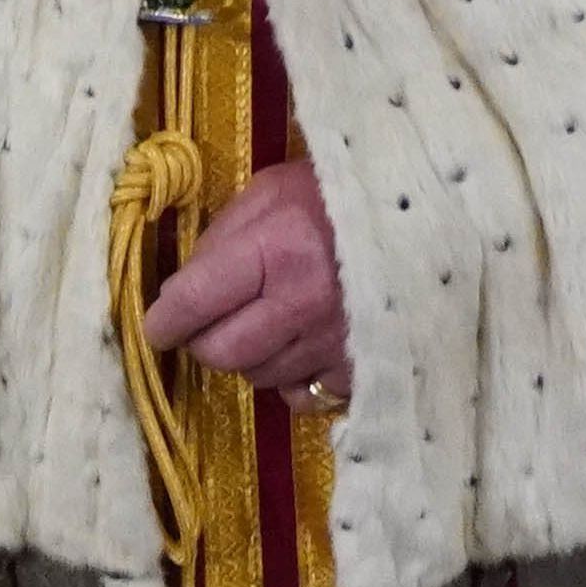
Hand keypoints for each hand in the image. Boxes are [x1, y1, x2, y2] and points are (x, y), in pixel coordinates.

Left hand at [147, 158, 350, 405]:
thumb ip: (222, 236)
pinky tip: (301, 348)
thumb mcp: (273, 190)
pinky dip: (292, 378)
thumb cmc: (341, 196)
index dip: (163, 318)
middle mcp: (304, 305)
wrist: (427, 217)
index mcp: (277, 251)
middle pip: (220, 353)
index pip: (193, 302)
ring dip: (252, 355)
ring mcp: (335, 343)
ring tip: (270, 322)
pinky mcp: (362, 370)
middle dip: (204, 340)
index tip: (158, 323)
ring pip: (258, 376)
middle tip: (213, 320)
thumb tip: (183, 288)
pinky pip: (301, 395)